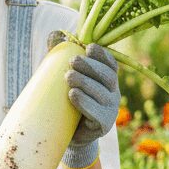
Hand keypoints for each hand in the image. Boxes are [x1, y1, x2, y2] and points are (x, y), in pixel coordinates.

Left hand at [47, 31, 120, 168]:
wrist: (67, 134)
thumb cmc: (66, 102)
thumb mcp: (63, 77)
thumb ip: (60, 54)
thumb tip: (55, 34)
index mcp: (107, 80)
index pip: (111, 64)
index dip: (102, 55)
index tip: (88, 47)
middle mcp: (113, 93)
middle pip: (108, 77)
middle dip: (91, 67)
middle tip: (72, 62)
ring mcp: (110, 110)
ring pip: (103, 94)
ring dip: (86, 83)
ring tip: (68, 76)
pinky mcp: (103, 125)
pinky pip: (98, 113)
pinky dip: (85, 103)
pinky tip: (73, 95)